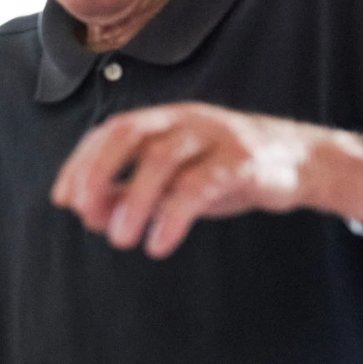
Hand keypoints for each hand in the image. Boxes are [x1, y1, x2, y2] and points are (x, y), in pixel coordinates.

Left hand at [50, 103, 362, 257]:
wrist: (300, 162)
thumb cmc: (224, 169)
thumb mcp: (173, 177)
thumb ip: (131, 190)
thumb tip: (85, 212)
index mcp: (161, 119)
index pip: (107, 132)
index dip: (79, 163)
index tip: (62, 200)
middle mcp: (182, 119)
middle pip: (127, 132)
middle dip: (97, 171)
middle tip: (83, 213)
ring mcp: (213, 136)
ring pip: (161, 158)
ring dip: (133, 200)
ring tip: (119, 240)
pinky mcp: (243, 161)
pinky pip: (200, 186)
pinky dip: (172, 216)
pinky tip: (158, 244)